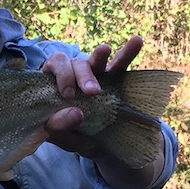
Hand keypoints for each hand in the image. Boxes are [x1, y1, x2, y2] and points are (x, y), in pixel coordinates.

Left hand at [45, 37, 143, 154]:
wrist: (101, 147)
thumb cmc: (76, 139)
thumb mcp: (66, 140)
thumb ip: (61, 129)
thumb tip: (75, 113)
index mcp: (55, 87)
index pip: (52, 67)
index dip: (61, 76)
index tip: (69, 95)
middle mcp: (74, 77)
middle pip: (75, 63)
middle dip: (82, 74)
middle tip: (92, 92)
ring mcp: (95, 77)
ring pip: (97, 60)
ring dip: (100, 55)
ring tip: (105, 50)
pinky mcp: (115, 80)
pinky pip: (121, 64)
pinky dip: (129, 52)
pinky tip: (137, 41)